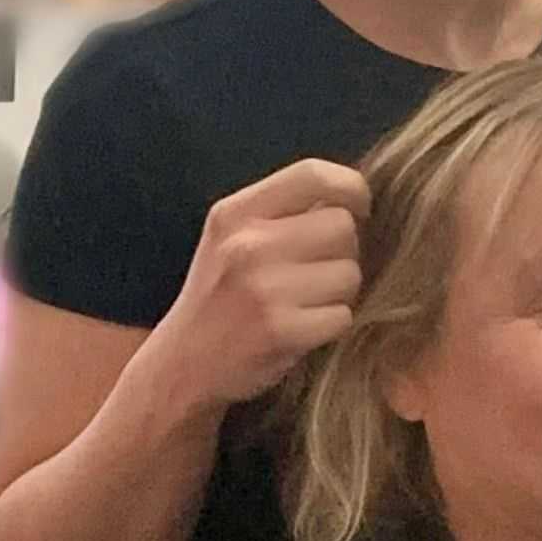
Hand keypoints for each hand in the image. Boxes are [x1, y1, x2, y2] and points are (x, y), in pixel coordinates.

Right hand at [153, 158, 369, 414]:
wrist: (182, 366)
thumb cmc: (220, 297)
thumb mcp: (232, 239)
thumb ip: (282, 213)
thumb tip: (353, 197)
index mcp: (235, 213)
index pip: (312, 174)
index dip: (351, 187)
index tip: (359, 209)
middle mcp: (247, 244)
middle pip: (343, 226)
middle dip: (344, 250)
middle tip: (319, 272)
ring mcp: (264, 289)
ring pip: (350, 273)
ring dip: (341, 292)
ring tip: (308, 303)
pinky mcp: (281, 331)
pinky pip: (343, 315)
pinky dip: (333, 325)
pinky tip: (304, 329)